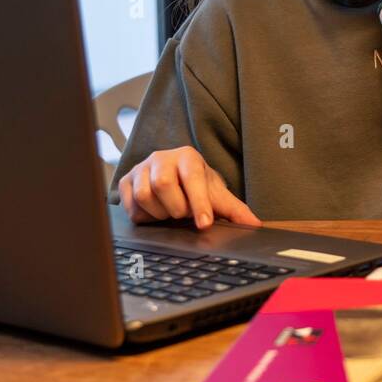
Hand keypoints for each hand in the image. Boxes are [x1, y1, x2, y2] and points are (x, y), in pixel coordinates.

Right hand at [118, 146, 260, 229]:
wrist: (173, 180)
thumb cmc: (196, 187)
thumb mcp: (217, 196)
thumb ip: (236, 211)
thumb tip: (256, 225)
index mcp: (188, 156)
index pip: (192, 178)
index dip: (198, 203)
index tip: (204, 225)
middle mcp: (162, 157)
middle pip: (163, 185)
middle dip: (177, 208)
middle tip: (184, 213)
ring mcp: (141, 168)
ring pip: (144, 195)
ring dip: (160, 213)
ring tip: (170, 212)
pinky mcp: (125, 181)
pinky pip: (130, 205)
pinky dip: (144, 216)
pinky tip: (155, 213)